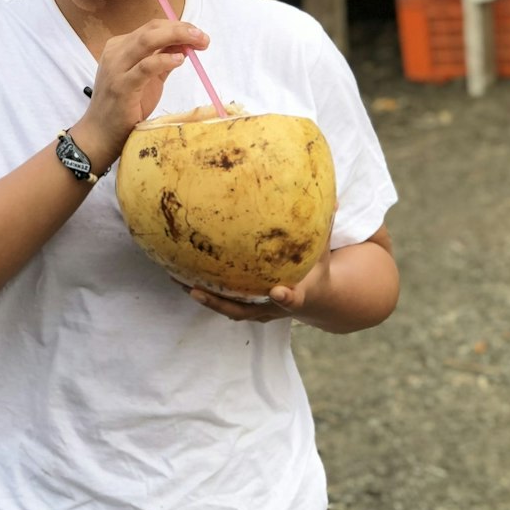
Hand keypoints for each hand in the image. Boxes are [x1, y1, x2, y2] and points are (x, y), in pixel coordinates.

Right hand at [71, 18, 209, 171]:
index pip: (152, 27)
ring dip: (176, 37)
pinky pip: (145, 67)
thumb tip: (184, 44)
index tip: (198, 34)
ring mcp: (116, 68)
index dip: (177, 26)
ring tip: (198, 42)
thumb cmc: (124, 107)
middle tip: (202, 37)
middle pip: (151, 29)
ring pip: (147, 41)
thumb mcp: (147, 78)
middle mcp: (116, 52)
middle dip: (180, 29)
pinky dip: (164, 59)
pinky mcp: (122, 86)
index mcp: (120, 46)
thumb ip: (162, 60)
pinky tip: (179, 59)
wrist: (100, 134)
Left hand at [187, 222, 335, 323]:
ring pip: (226, 308)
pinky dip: (203, 291)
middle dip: (220, 303)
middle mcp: (273, 308)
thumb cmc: (316, 270)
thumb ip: (326, 227)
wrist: (314, 299)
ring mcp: (257, 311)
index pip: (292, 299)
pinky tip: (180, 274)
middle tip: (197, 290)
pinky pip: (222, 301)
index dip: (286, 298)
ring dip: (202, 297)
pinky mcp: (247, 308)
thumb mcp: (324, 252)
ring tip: (176, 280)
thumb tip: (333, 197)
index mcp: (297, 296)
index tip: (278, 290)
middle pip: (244, 311)